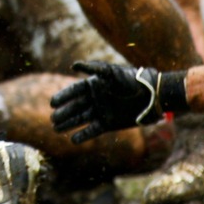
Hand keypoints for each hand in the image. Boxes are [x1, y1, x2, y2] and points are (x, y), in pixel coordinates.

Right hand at [50, 60, 185, 144]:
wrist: (151, 97)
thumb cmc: (132, 81)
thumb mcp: (112, 73)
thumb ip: (94, 69)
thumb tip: (74, 65)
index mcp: (94, 84)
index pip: (74, 91)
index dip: (63, 97)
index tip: (52, 103)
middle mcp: (95, 98)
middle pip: (75, 106)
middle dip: (63, 112)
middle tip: (52, 118)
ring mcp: (101, 111)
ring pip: (80, 119)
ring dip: (69, 123)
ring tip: (56, 129)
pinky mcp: (108, 124)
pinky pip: (92, 130)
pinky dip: (83, 135)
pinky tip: (73, 139)